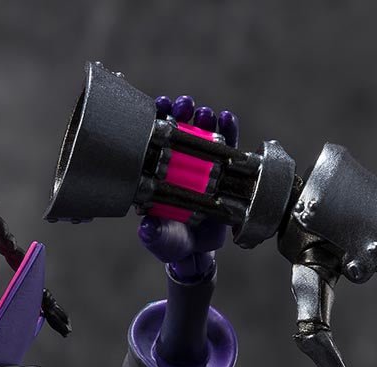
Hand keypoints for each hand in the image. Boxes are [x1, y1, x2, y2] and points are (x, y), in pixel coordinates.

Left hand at [137, 96, 239, 281]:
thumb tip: (147, 228)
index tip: (159, 108)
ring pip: (201, 134)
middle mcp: (177, 165)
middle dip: (181, 113)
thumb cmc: (173, 242)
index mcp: (156, 175)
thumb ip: (156, 235)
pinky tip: (227, 120)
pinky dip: (228, 131)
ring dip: (203, 119)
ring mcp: (200, 165)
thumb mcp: (163, 240)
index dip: (156, 122)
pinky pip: (226, 147)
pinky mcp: (222, 169)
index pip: (154, 143)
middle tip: (183, 105)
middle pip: (178, 130)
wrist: (197, 251)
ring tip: (204, 113)